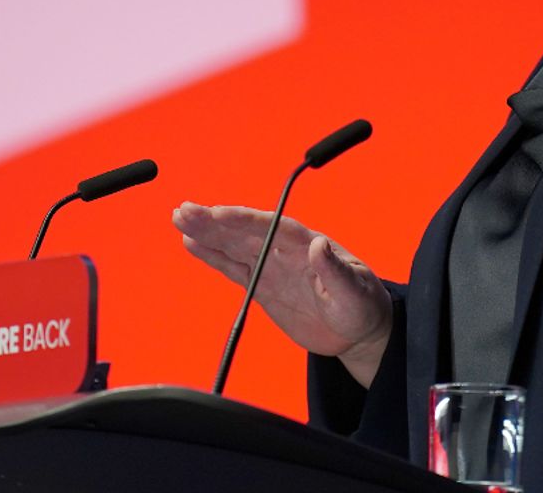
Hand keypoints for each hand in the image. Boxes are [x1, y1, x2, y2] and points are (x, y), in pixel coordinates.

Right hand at [173, 202, 393, 385]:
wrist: (358, 331)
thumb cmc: (362, 306)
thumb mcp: (356, 291)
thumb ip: (336, 270)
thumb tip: (319, 245)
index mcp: (308, 244)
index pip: (271, 227)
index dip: (243, 221)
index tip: (218, 214)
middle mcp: (285, 250)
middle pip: (245, 232)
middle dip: (215, 222)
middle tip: (184, 211)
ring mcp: (272, 266)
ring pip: (234, 245)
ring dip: (207, 233)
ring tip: (180, 219)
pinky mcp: (263, 285)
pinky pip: (233, 267)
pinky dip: (213, 256)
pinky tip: (192, 243)